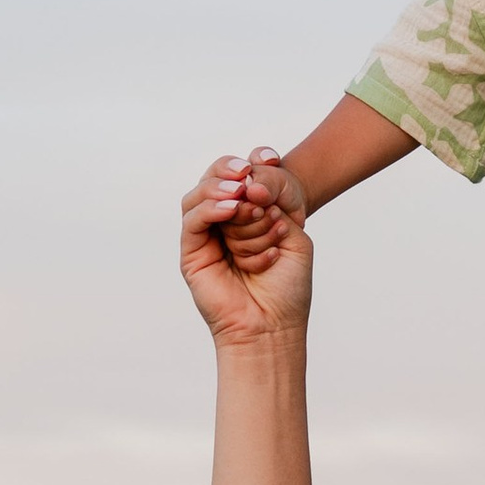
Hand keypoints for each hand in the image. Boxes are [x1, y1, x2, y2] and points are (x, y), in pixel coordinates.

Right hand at [181, 154, 312, 345]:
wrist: (273, 326)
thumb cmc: (288, 288)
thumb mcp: (294, 237)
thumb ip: (275, 205)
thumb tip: (250, 183)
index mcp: (250, 216)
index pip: (241, 177)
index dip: (251, 162)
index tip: (272, 158)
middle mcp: (225, 223)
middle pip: (216, 179)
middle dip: (232, 170)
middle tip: (250, 174)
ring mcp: (206, 237)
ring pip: (200, 195)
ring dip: (223, 189)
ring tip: (244, 194)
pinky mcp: (191, 253)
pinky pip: (193, 219)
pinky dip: (211, 208)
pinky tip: (232, 209)